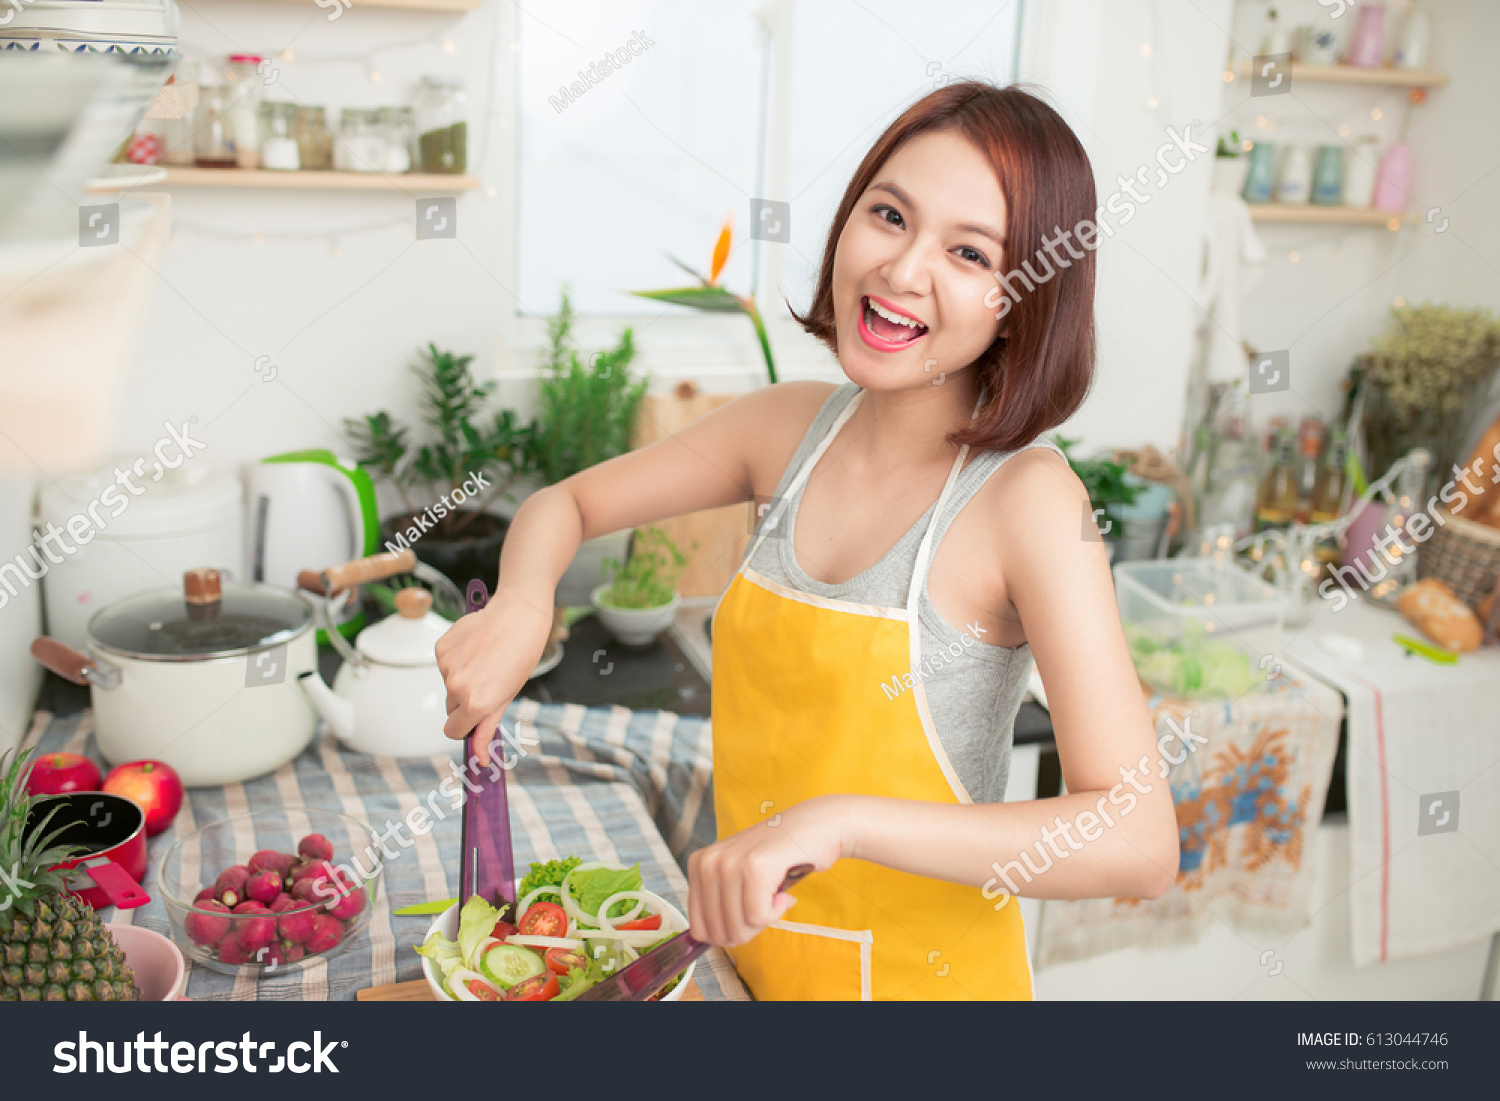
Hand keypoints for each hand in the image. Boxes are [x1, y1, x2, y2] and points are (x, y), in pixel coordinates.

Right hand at [435, 587, 554, 766]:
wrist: (519, 614)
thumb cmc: (521, 655)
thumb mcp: (507, 696)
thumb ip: (488, 729)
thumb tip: (480, 759)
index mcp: (476, 703)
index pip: (453, 730)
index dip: (464, 726)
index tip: (474, 718)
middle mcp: (456, 686)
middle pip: (451, 707)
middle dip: (466, 700)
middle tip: (490, 681)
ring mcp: (446, 666)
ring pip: (449, 683)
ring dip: (463, 677)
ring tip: (487, 659)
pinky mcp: (441, 647)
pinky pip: (445, 663)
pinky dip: (457, 659)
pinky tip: (476, 647)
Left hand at [686, 796, 849, 946]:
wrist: (817, 826)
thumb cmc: (780, 856)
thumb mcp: (738, 876)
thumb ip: (719, 904)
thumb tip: (713, 940)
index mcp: (699, 865)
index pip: (699, 929)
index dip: (728, 932)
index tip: (747, 912)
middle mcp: (708, 862)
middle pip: (719, 933)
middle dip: (747, 929)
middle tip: (764, 903)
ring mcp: (730, 863)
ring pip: (738, 928)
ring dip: (764, 920)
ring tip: (775, 893)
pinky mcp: (755, 868)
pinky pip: (758, 917)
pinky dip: (776, 912)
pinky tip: (783, 892)